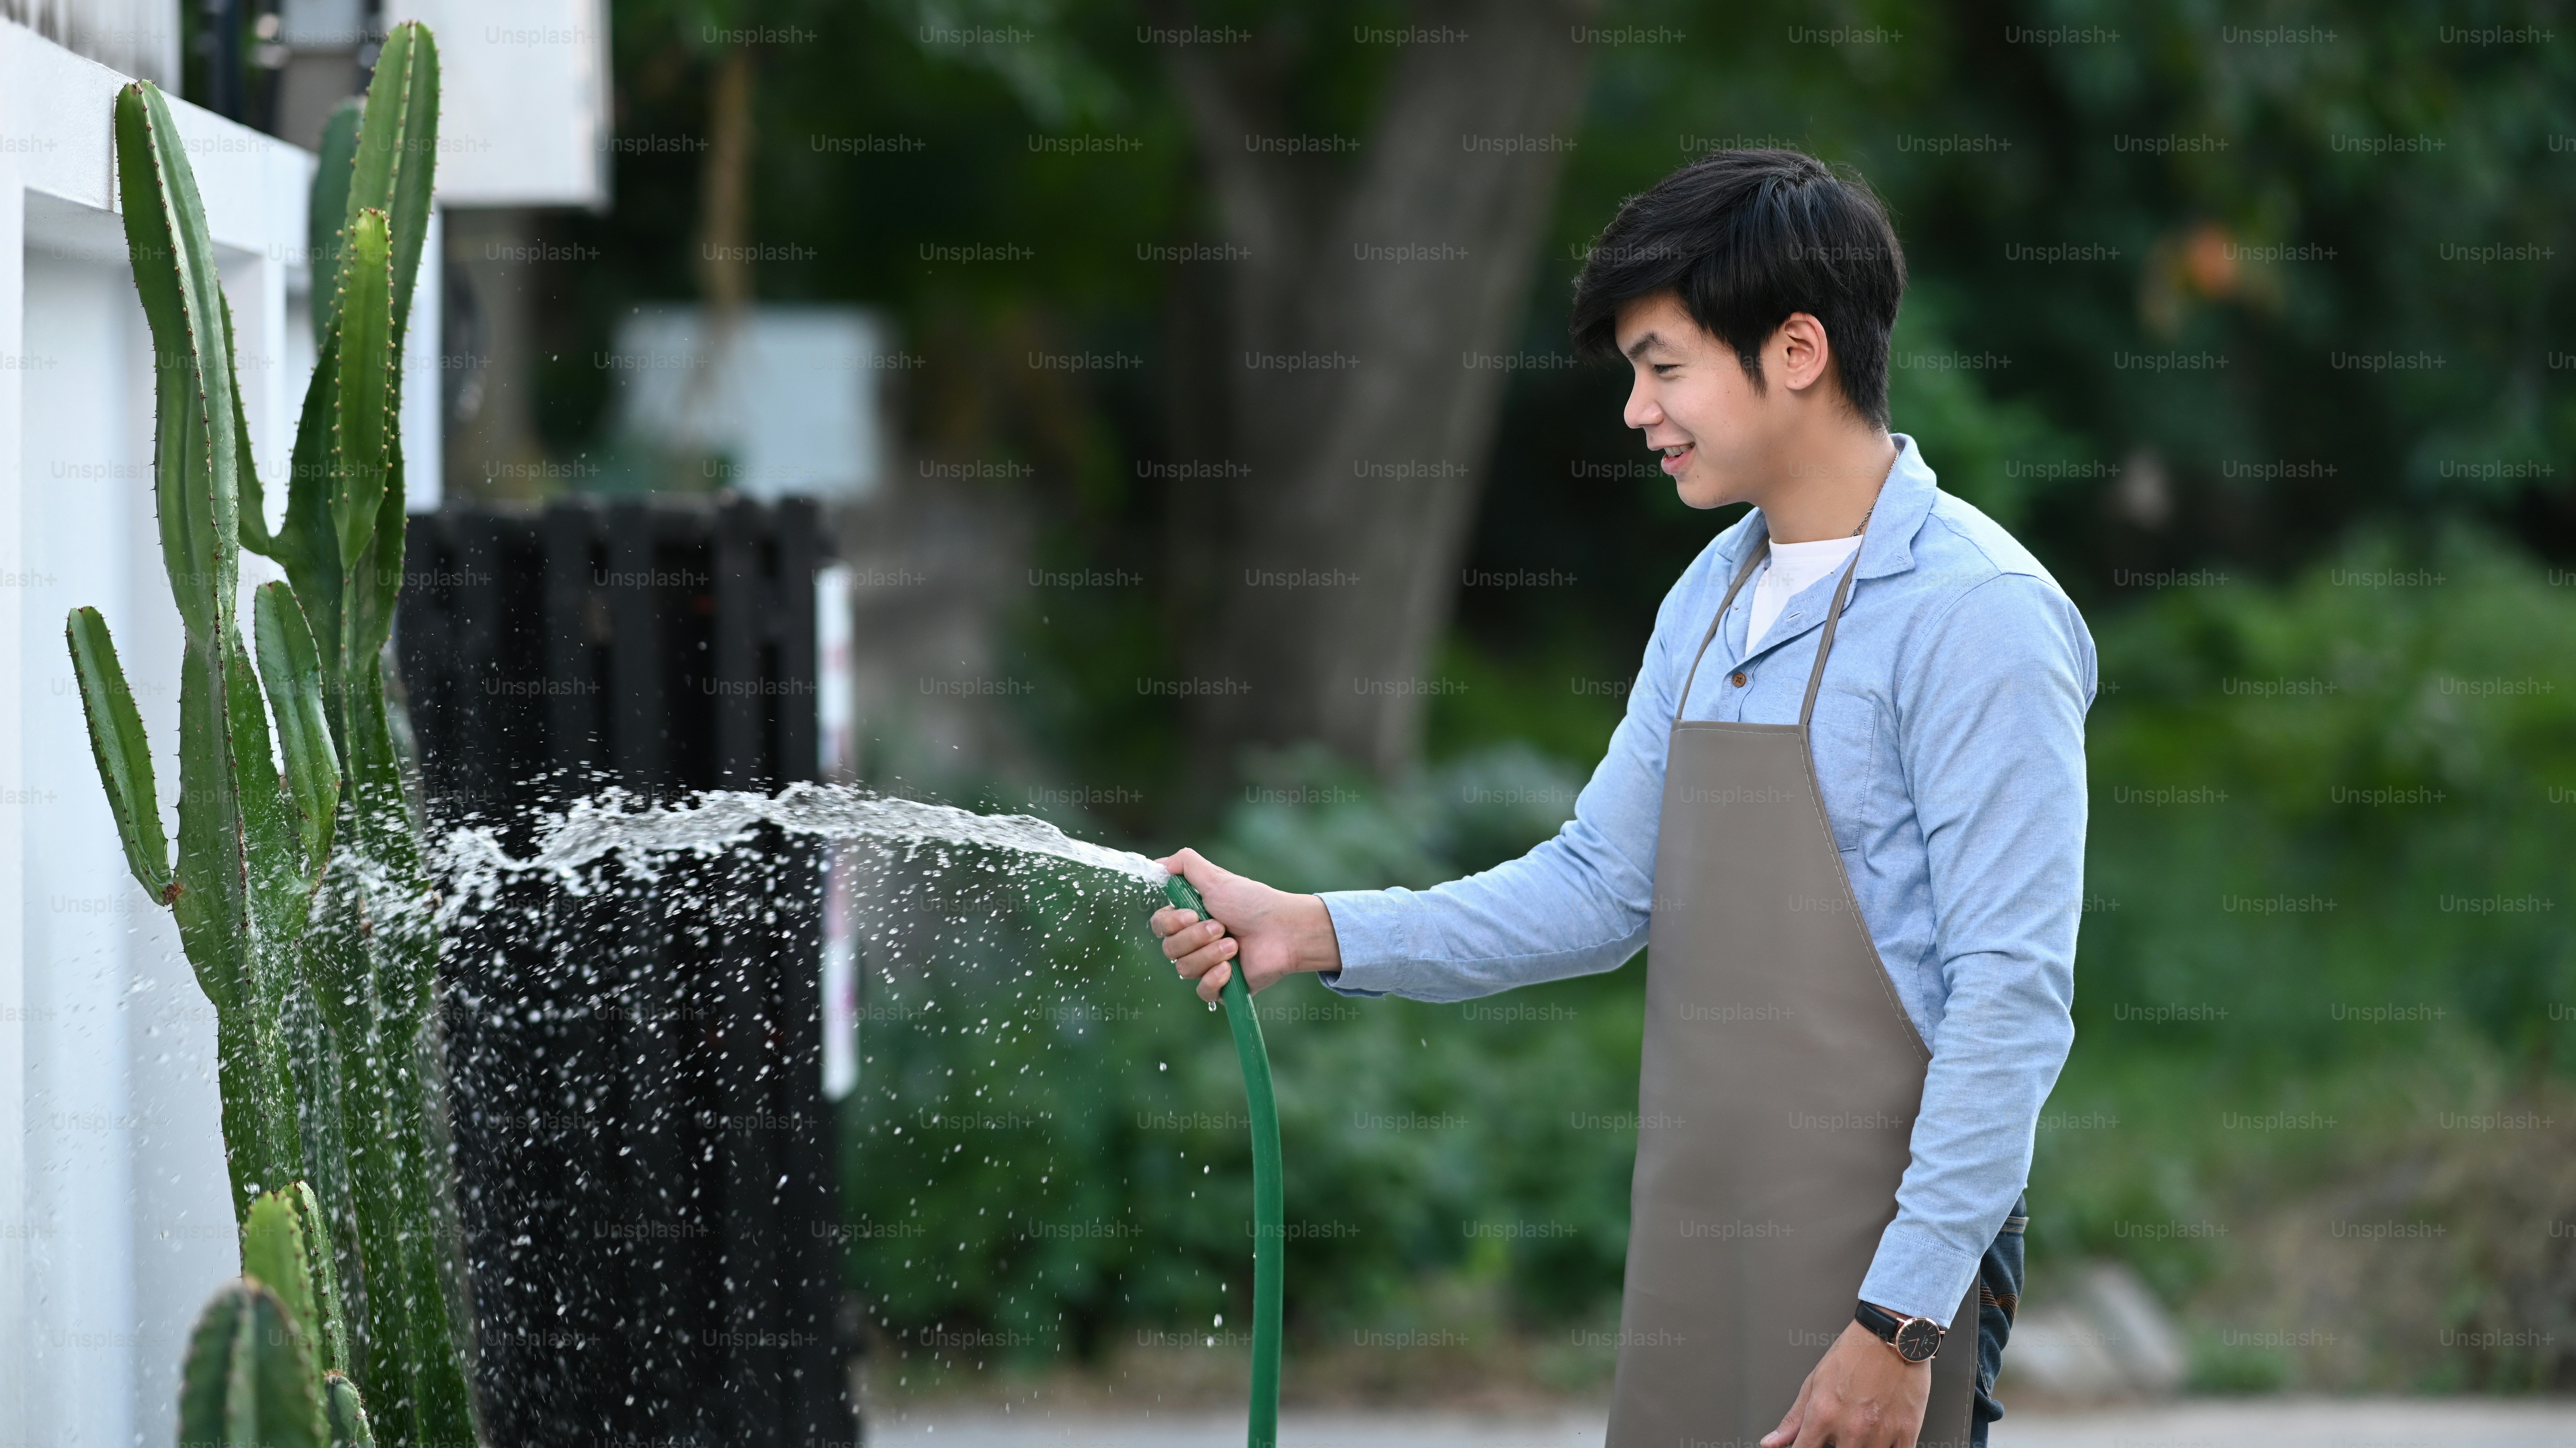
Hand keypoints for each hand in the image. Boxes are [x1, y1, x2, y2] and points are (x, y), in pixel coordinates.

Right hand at [1149, 847, 1342, 1003]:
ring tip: (1234, 944)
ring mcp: (1207, 965)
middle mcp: (1195, 943)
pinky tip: (1230, 969)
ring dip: (1209, 954)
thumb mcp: (1216, 877)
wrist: (1283, 930)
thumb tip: (1161, 864)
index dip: (1171, 922)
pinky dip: (1214, 979)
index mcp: (1190, 918)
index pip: (1160, 925)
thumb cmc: (1252, 902)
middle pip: (1169, 948)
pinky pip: (1202, 992)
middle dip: (1195, 937)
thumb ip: (1186, 865)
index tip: (1192, 914)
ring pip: (1184, 969)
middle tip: (1221, 927)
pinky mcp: (1222, 988)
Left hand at [1761, 1316, 1931, 1447]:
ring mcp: (1880, 1433)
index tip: (1806, 1447)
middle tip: (1839, 1432)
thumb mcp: (1815, 1383)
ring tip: (1860, 1429)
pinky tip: (1881, 1437)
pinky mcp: (1907, 1432)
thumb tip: (1771, 1443)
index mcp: (1823, 1414)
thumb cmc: (1853, 1353)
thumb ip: (1794, 1419)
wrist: (1891, 1334)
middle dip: (1835, 1447)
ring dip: (1860, 1447)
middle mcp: (1851, 1427)